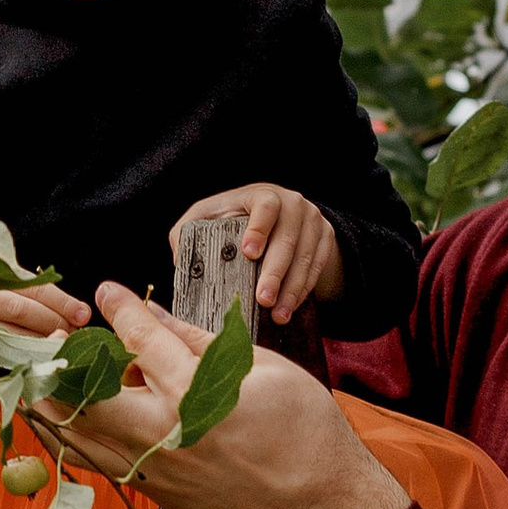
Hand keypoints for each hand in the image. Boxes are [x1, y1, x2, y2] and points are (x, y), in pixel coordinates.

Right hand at [0, 280, 89, 350]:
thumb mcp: (7, 281)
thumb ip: (37, 292)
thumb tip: (78, 312)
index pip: (31, 288)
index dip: (60, 302)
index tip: (83, 314)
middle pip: (22, 312)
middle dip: (54, 323)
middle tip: (77, 333)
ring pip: (13, 338)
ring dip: (45, 344)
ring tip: (65, 345)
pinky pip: (5, 357)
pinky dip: (29, 359)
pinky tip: (45, 359)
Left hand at [65, 284, 404, 508]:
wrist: (318, 505)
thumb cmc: (302, 429)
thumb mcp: (261, 368)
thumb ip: (198, 341)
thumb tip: (154, 315)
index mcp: (194, 395)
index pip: (140, 340)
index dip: (119, 308)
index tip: (107, 291)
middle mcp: (164, 437)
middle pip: (85, 397)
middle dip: (67, 363)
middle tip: (63, 340)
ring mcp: (156, 472)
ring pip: (81, 439)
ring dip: (64, 403)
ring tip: (58, 376)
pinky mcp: (157, 495)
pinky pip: (103, 463)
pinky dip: (87, 435)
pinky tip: (92, 413)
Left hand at [172, 184, 343, 326]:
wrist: (279, 215)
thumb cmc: (235, 218)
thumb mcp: (209, 215)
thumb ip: (189, 231)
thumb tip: (181, 261)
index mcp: (262, 194)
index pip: (265, 206)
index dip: (258, 228)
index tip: (249, 253)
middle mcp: (293, 203)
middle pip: (287, 239)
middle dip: (275, 272)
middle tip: (263, 299)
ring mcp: (313, 220)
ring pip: (305, 257)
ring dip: (291, 289)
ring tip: (278, 314)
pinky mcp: (326, 238)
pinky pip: (317, 267)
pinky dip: (303, 290)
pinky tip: (290, 307)